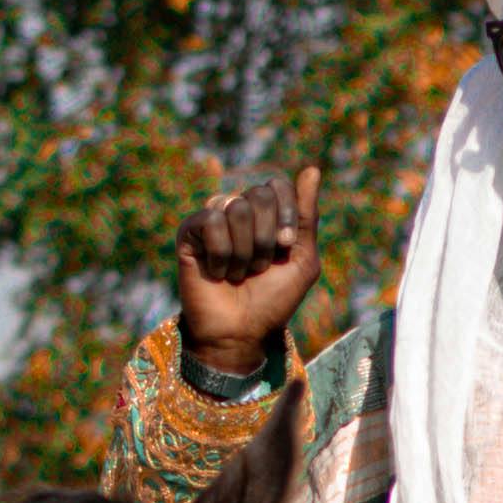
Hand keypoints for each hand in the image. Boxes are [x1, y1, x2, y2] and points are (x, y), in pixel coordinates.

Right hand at [180, 161, 321, 371]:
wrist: (240, 333)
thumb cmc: (273, 301)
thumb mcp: (303, 259)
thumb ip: (307, 215)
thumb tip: (312, 169)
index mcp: (267, 215)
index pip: (278, 186)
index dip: (286, 214)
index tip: (286, 246)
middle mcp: (240, 211)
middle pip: (259, 195)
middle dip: (265, 237)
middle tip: (259, 266)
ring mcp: (213, 219)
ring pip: (236, 208)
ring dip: (243, 251)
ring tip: (237, 273)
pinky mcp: (189, 232)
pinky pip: (210, 220)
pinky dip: (220, 252)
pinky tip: (216, 272)